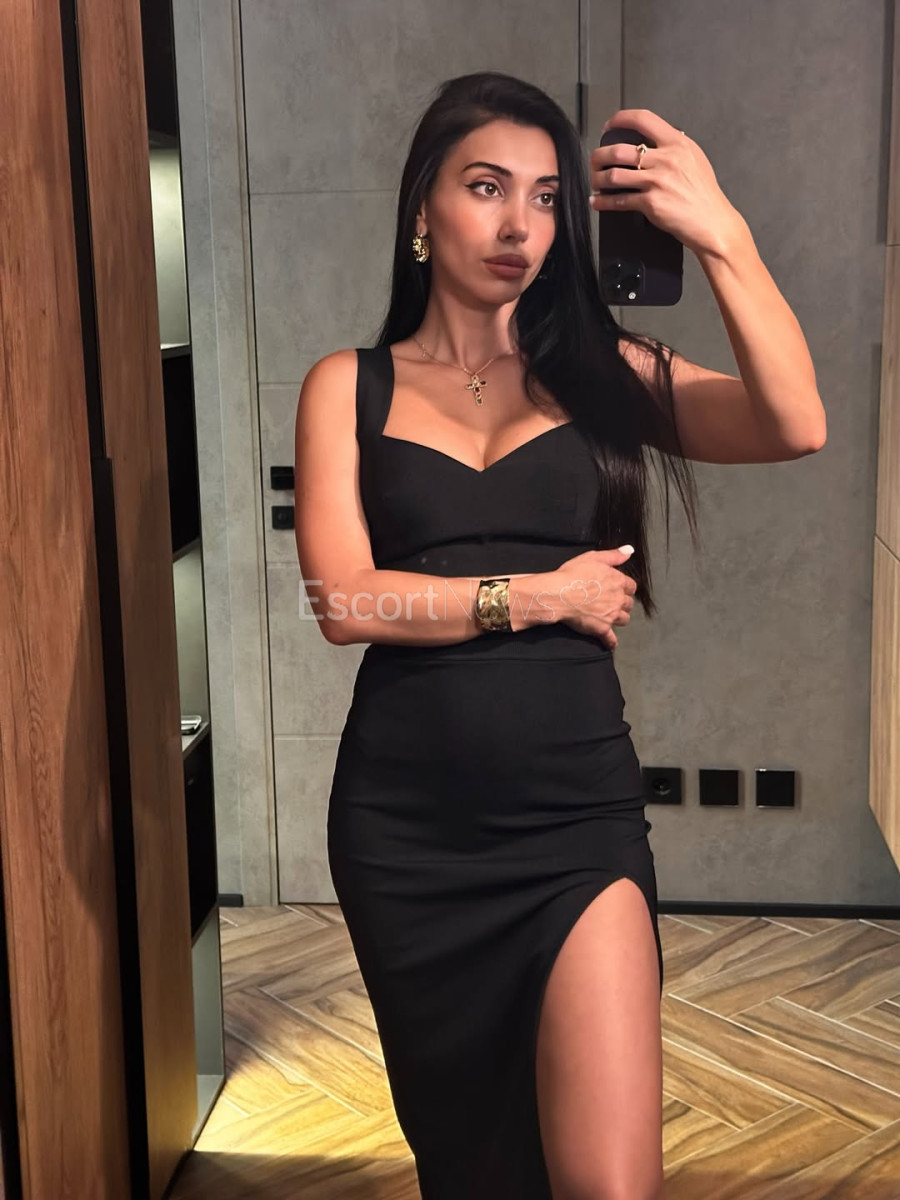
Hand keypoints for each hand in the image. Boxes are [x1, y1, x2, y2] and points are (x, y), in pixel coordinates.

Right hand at [545, 547, 637, 649]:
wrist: (559, 594)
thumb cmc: (573, 574)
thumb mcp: (593, 557)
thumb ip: (614, 555)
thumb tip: (630, 550)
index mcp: (617, 581)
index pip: (631, 586)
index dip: (625, 588)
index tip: (619, 588)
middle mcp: (618, 599)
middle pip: (628, 604)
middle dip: (622, 603)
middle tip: (612, 602)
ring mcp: (611, 615)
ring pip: (624, 619)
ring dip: (619, 618)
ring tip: (610, 617)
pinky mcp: (601, 629)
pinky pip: (610, 639)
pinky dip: (611, 642)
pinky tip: (610, 644)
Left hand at [589, 108, 743, 258]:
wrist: (712, 222)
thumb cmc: (704, 194)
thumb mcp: (694, 159)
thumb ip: (673, 147)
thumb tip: (653, 141)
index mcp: (677, 143)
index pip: (643, 119)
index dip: (620, 119)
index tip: (609, 126)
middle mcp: (666, 159)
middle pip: (619, 149)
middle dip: (599, 156)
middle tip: (595, 160)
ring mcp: (657, 181)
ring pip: (614, 175)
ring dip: (598, 179)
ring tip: (596, 182)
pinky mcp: (651, 203)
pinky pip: (619, 200)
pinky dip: (603, 202)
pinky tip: (598, 201)